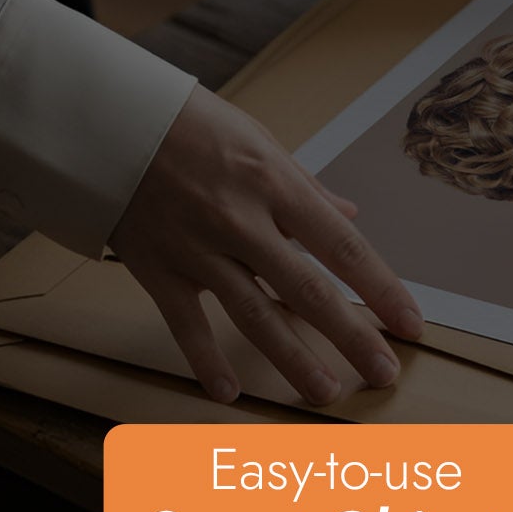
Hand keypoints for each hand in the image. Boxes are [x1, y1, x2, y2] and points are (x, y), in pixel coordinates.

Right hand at [111, 88, 423, 404]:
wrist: (103, 117)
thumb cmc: (188, 124)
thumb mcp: (258, 141)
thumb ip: (305, 189)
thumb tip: (348, 218)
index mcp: (274, 185)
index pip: (342, 248)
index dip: (381, 289)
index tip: (410, 323)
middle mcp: (240, 221)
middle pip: (308, 292)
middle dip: (352, 337)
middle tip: (384, 373)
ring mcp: (197, 249)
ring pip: (254, 316)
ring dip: (294, 360)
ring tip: (326, 393)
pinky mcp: (157, 268)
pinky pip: (186, 324)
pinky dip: (205, 360)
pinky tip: (229, 393)